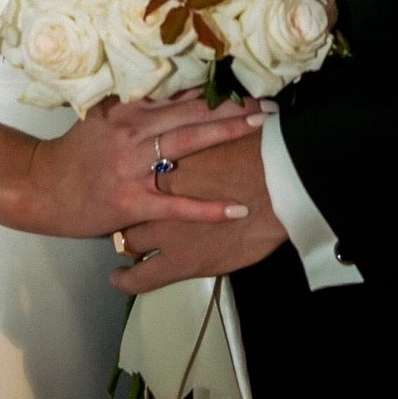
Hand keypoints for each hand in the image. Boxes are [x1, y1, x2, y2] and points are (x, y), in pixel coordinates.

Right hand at [22, 93, 261, 239]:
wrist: (42, 187)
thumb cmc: (77, 151)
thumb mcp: (102, 115)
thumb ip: (136, 100)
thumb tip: (177, 79)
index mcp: (126, 105)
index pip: (178, 88)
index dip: (214, 83)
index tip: (248, 75)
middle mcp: (132, 128)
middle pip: (191, 111)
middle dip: (233, 105)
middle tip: (269, 101)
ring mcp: (132, 165)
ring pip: (188, 144)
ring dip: (227, 134)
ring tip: (261, 130)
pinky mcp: (132, 200)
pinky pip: (177, 202)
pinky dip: (208, 207)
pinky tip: (237, 209)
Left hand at [111, 132, 287, 293]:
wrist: (280, 185)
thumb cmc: (260, 152)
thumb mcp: (227, 129)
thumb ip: (211, 128)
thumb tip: (218, 118)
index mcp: (165, 156)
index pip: (133, 163)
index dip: (132, 169)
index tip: (130, 172)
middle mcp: (155, 192)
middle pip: (128, 199)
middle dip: (124, 205)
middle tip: (124, 206)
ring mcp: (164, 229)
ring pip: (130, 239)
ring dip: (124, 241)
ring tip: (119, 244)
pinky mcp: (178, 262)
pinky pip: (141, 277)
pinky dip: (127, 280)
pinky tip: (117, 280)